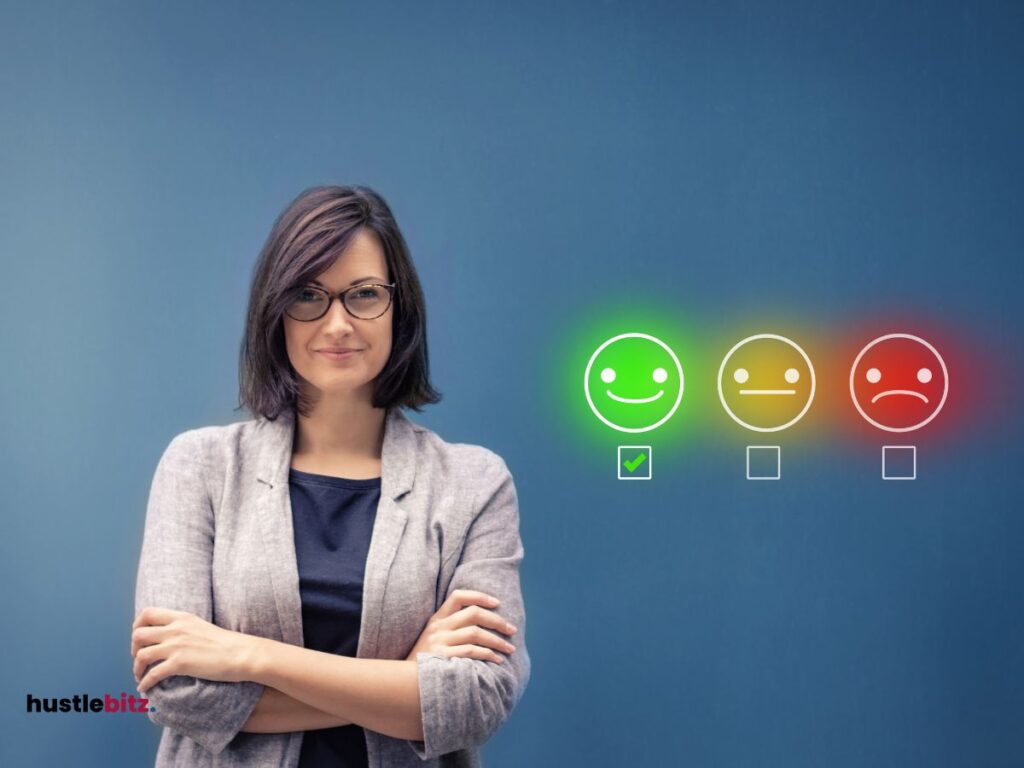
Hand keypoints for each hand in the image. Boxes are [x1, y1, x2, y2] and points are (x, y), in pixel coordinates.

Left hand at [131, 607, 256, 692]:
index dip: (137, 626)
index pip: (147, 613)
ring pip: (141, 655)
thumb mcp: (201, 626)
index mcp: (181, 618)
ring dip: (136, 669)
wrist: (241, 653)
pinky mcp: (179, 663)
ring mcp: (176, 646)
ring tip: (140, 677)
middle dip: (134, 649)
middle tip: (140, 660)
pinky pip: (152, 675)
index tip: (140, 639)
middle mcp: (175, 629)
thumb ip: (184, 627)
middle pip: (138, 635)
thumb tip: (171, 637)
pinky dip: (144, 683)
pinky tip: (145, 689)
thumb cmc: (226, 643)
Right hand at [405, 589, 517, 663]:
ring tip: (509, 649)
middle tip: (512, 630)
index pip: (458, 596)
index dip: (479, 596)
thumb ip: (451, 628)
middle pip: (473, 614)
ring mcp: (439, 642)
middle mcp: (438, 627)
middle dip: (497, 621)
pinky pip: (471, 651)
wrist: (404, 684)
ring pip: (475, 632)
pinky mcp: (442, 658)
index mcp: (436, 619)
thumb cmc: (425, 662)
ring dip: (497, 641)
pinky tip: (497, 660)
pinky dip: (488, 655)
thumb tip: (483, 621)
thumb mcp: (432, 639)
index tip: (497, 603)